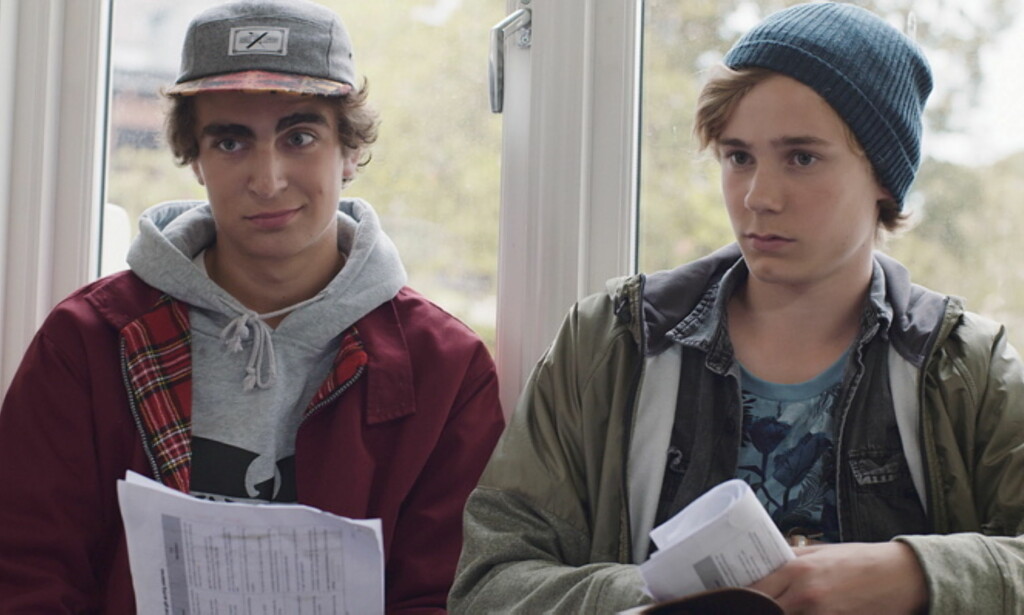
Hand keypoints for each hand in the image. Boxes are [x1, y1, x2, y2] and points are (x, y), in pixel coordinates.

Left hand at [749, 541, 927, 614]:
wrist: (903, 576)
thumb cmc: (860, 561)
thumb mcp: (820, 552)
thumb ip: (790, 558)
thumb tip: (760, 564)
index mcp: (797, 569)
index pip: (753, 589)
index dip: (738, 597)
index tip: (729, 599)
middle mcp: (805, 594)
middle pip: (763, 610)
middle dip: (752, 611)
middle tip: (742, 610)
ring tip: (767, 611)